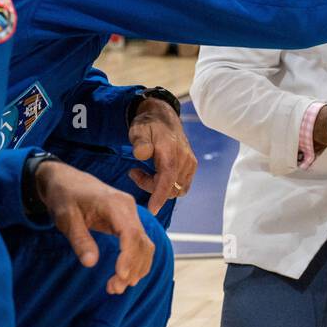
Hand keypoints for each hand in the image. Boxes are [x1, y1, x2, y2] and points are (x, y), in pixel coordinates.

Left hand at [34, 160, 155, 294]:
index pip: (130, 232)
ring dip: (136, 267)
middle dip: (131, 268)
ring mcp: (131, 214)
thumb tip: (91, 263)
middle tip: (114, 289)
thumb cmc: (64, 197)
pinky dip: (137, 260)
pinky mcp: (129, 221)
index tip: (120, 275)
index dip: (128, 256)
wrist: (65, 180)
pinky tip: (126, 275)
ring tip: (117, 287)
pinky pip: (140, 242)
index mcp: (114, 203)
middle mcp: (128, 207)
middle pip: (141, 242)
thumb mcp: (66, 218)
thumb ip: (80, 239)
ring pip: (145, 244)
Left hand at [128, 97, 196, 214]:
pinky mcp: (192, 166)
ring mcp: (190, 163)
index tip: (152, 209)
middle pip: (169, 187)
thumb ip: (139, 142)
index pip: (167, 178)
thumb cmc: (148, 125)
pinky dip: (169, 186)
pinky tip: (158, 175)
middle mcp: (184, 158)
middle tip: (134, 172)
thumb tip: (141, 153)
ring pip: (176, 189)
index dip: (159, 195)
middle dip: (150, 187)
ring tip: (145, 172)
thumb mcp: (138, 130)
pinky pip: (182, 186)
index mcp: (170, 151)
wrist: (163, 117)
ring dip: (159, 187)